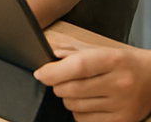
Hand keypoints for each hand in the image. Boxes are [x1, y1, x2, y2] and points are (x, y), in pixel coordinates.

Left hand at [34, 32, 150, 121]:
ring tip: (74, 90)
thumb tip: (49, 56)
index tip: (40, 73)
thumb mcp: (102, 49)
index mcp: (112, 60)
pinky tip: (86, 103)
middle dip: (57, 85)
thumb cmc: (124, 62)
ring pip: (77, 107)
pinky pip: (87, 121)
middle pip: (73, 90)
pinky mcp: (123, 121)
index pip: (76, 67)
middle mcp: (119, 84)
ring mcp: (122, 106)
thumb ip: (74, 51)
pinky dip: (79, 112)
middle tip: (57, 80)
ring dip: (67, 99)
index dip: (53, 72)